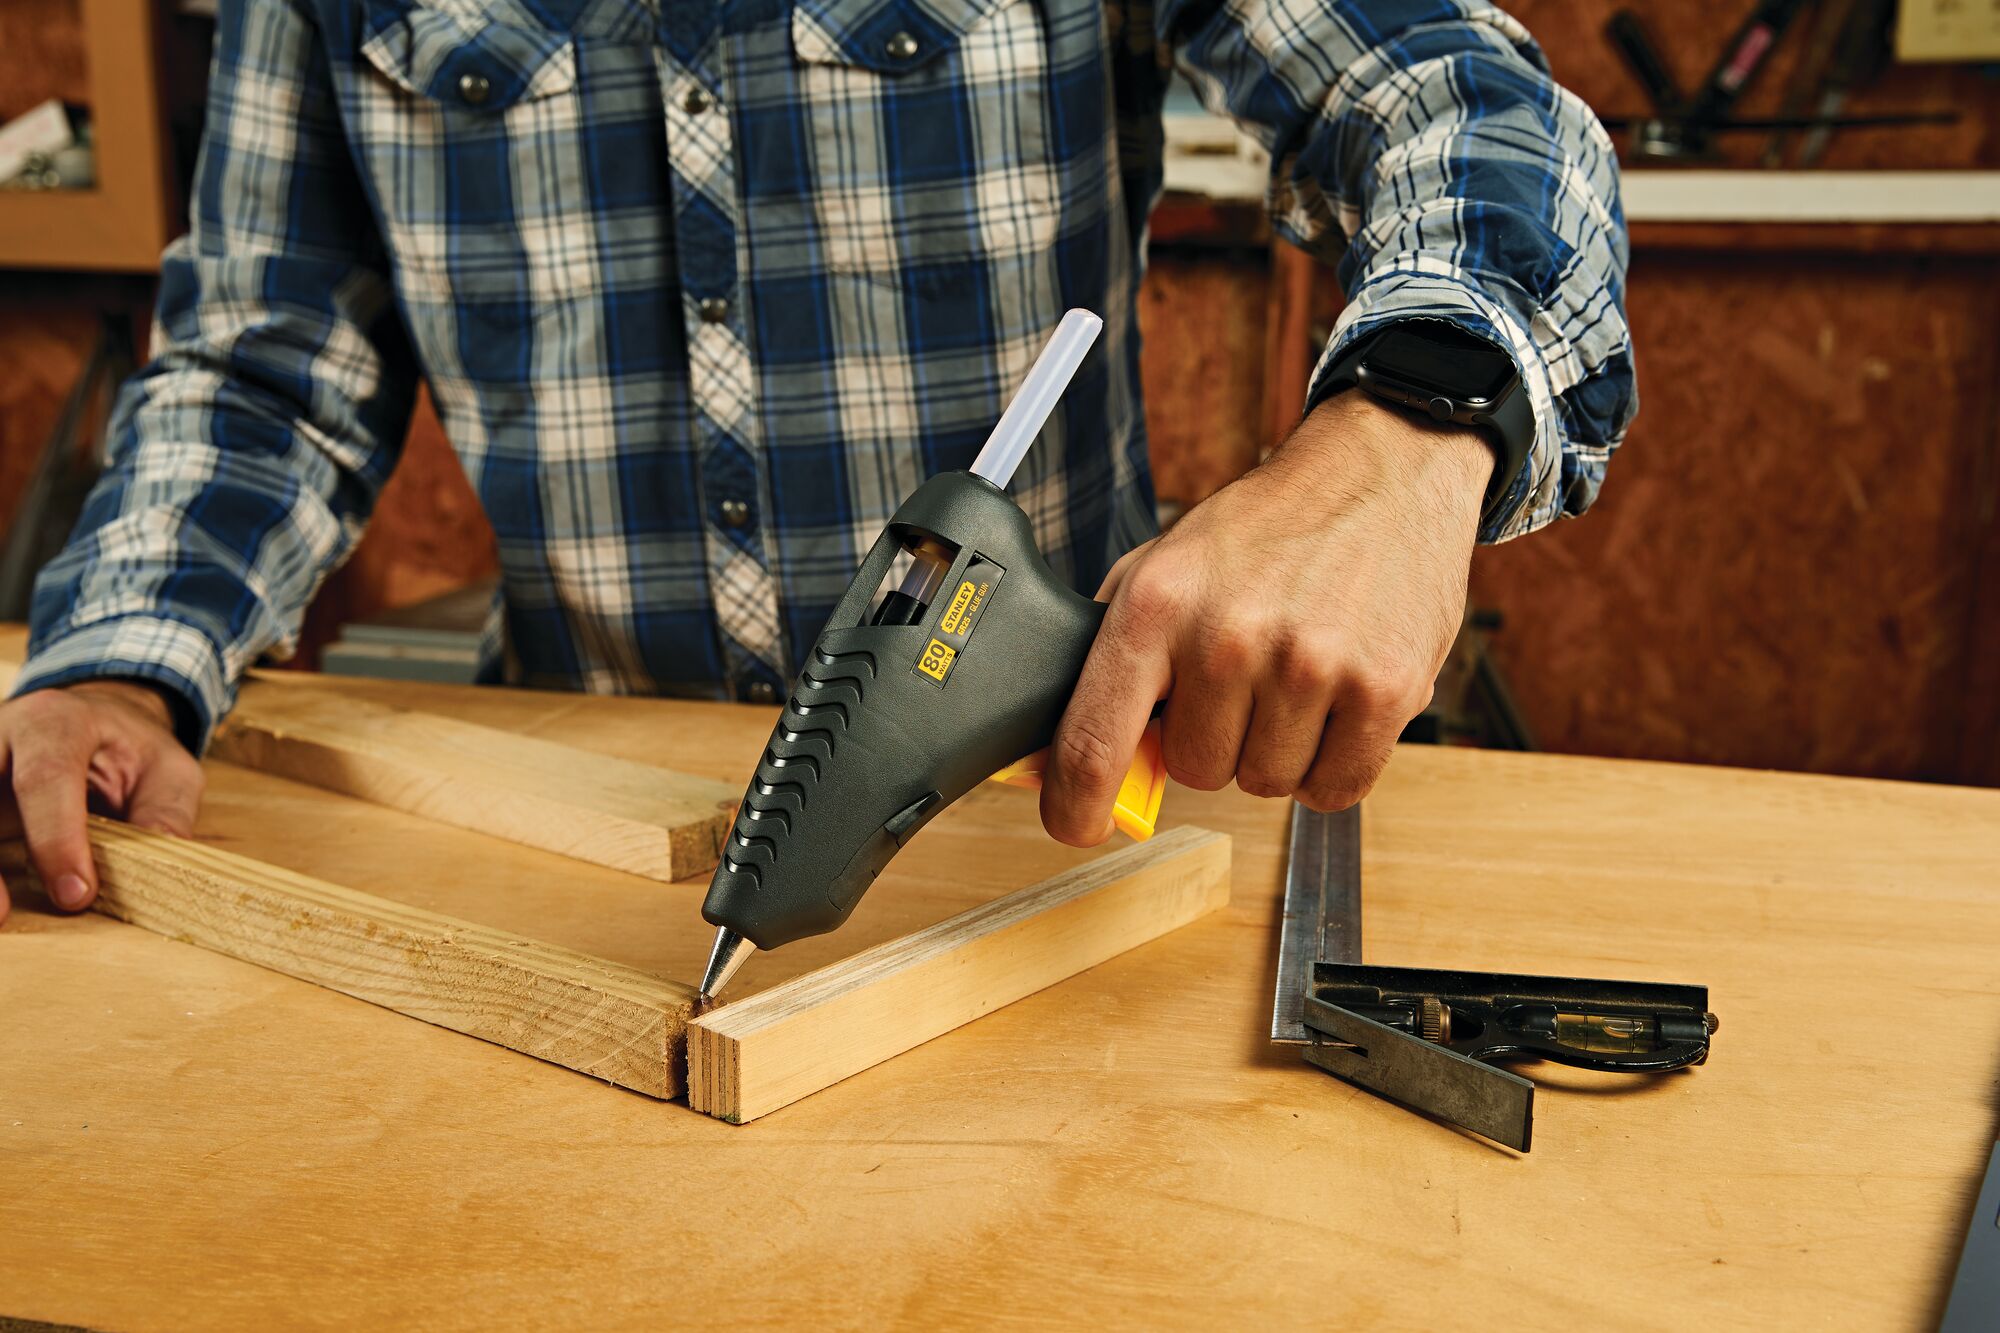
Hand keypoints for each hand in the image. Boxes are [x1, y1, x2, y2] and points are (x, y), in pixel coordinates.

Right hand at [0, 680, 203, 924]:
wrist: (98, 723)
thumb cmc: (132, 749)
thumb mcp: (168, 770)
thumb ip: (165, 813)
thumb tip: (162, 864)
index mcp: (56, 722)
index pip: (45, 777)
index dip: (56, 838)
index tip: (76, 892)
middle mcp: (2, 739)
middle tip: (2, 913)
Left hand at [1042, 391, 1493, 844]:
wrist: (1382, 472)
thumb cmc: (1266, 530)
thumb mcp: (1164, 568)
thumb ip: (1112, 661)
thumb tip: (1051, 761)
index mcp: (1157, 604)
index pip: (1094, 741)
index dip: (1076, 804)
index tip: (1076, 823)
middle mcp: (1228, 636)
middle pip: (1195, 770)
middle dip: (1214, 738)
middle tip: (1242, 679)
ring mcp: (1311, 665)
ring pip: (1265, 782)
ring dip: (1276, 748)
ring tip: (1294, 677)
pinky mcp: (1385, 690)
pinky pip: (1334, 788)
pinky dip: (1331, 763)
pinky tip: (1334, 702)